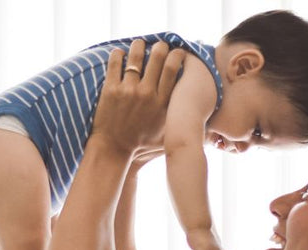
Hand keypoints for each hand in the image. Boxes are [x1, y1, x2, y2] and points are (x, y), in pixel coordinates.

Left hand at [89, 40, 184, 155]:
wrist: (114, 149)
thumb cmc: (140, 144)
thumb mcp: (165, 133)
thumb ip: (178, 120)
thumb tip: (197, 120)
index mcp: (161, 102)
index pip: (173, 69)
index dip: (176, 54)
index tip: (177, 51)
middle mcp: (146, 94)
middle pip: (157, 58)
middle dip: (161, 46)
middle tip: (160, 45)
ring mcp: (128, 90)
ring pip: (136, 57)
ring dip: (139, 45)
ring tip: (140, 43)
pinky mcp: (110, 90)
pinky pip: (115, 64)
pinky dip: (118, 54)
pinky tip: (120, 52)